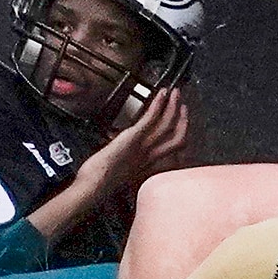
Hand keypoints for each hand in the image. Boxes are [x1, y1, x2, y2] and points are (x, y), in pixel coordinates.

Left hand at [71, 82, 193, 208]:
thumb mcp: (120, 171)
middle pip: (177, 136)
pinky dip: (158, 105)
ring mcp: (144, 147)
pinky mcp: (134, 138)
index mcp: (148, 164)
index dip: (180, 132)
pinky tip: (161, 95)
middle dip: (182, 117)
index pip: (173, 147)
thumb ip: (129, 161)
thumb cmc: (101, 180)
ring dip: (172, 106)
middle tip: (182, 102)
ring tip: (174, 93)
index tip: (180, 119)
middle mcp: (150, 156)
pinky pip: (151, 119)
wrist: (95, 186)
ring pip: (167, 124)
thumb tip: (127, 150)